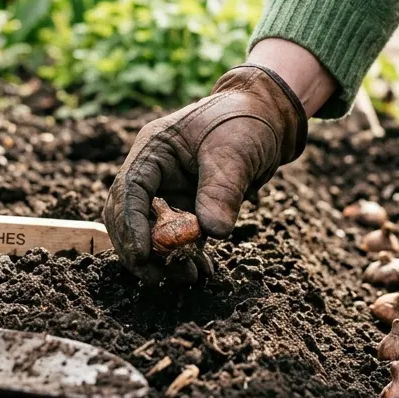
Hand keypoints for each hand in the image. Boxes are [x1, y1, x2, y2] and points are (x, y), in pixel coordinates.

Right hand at [104, 64, 307, 283]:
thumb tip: (212, 233)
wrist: (269, 119)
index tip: (143, 256)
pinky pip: (178, 237)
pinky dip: (185, 255)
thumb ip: (221, 191)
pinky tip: (202, 271)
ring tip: (189, 277)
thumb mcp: (235, 153)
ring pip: (152, 231)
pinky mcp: (187, 207)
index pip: (129, 190)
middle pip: (130, 216)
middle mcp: (154, 172)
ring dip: (165, 258)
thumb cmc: (246, 123)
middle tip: (157, 279)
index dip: (131, 225)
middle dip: (141, 250)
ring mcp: (169, 191)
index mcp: (154, 150)